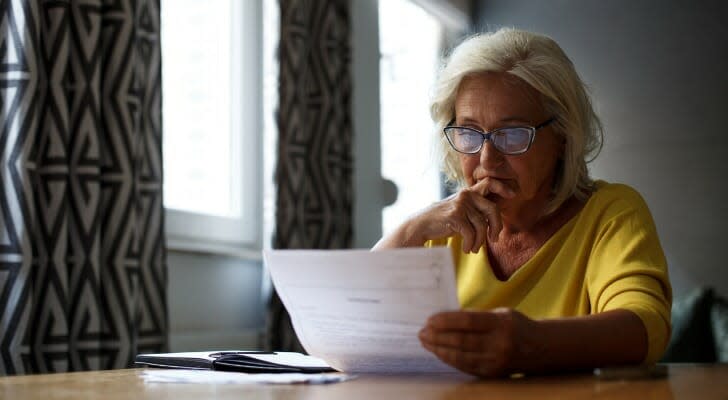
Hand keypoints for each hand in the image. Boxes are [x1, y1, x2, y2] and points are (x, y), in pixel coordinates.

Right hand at [398, 177, 514, 251]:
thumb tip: (495, 223)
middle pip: (493, 209)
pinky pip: (471, 233)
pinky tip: (466, 249)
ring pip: (481, 226)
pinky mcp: (455, 216)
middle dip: (497, 227)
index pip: (489, 183)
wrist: (421, 225)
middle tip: (494, 239)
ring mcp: (461, 204)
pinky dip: (470, 244)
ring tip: (473, 248)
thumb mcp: (461, 212)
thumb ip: (476, 212)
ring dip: (479, 241)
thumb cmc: (443, 221)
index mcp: (469, 193)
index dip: (502, 187)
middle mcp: (466, 195)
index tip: (513, 194)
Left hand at [418, 308, 540, 377]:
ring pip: (461, 356)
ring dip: (439, 349)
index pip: (468, 321)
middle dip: (438, 336)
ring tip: (425, 342)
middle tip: (422, 332)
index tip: (429, 320)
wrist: (540, 348)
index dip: (446, 320)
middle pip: (461, 340)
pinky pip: (465, 366)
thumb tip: (444, 319)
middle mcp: (499, 344)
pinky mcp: (492, 373)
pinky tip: (438, 352)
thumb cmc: (515, 325)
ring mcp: (496, 361)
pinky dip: (449, 359)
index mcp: (501, 323)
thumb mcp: (500, 314)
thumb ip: (475, 316)